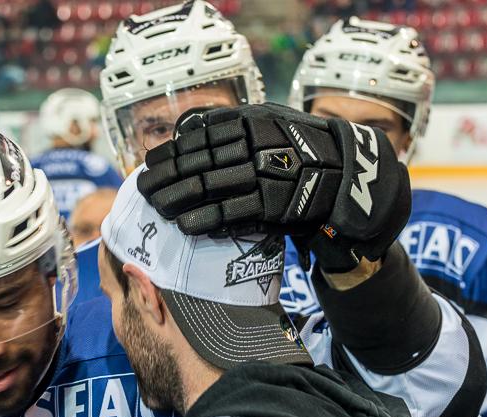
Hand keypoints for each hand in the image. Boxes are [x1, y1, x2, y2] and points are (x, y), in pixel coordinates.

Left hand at [136, 103, 411, 271]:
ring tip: (156, 208)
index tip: (149, 164)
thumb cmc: (297, 149)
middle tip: (143, 188)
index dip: (169, 153)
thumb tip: (186, 130)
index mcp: (250, 121)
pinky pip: (229, 214)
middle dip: (164, 178)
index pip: (196, 138)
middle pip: (195, 163)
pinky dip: (203, 220)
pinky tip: (184, 225)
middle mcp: (254, 145)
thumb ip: (230, 125)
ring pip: (206, 188)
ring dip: (175, 200)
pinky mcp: (272, 205)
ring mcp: (263, 175)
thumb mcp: (267, 121)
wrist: (343, 175)